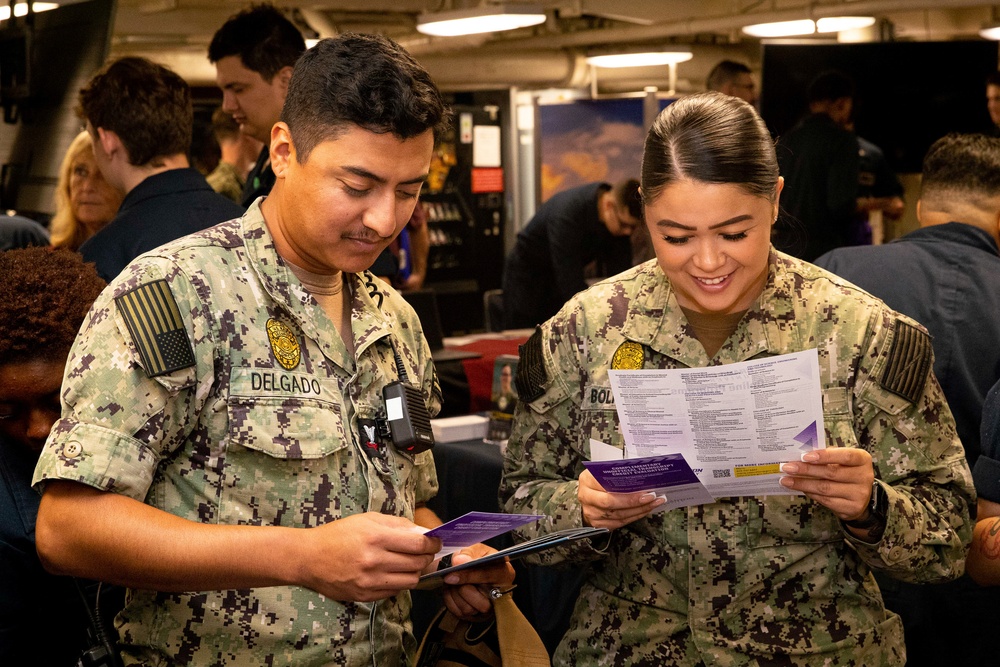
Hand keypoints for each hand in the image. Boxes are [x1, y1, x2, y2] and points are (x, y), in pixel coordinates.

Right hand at [300, 512, 439, 601]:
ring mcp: (369, 581)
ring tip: (409, 563)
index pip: (418, 543)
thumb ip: (398, 525)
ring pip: (411, 580)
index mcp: (376, 537)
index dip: (433, 543)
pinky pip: (395, 591)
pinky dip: (400, 582)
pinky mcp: (365, 596)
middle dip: (427, 556)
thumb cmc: (339, 535)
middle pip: (418, 563)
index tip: (436, 541)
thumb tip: (424, 532)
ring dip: (415, 571)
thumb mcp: (367, 520)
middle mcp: (374, 560)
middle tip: (424, 552)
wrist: (309, 558)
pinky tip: (393, 572)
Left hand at [439, 543, 515, 618]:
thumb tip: (458, 561)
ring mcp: (489, 607)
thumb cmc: (477, 558)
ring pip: (468, 609)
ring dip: (454, 595)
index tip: (451, 576)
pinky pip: (459, 613)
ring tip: (452, 583)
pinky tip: (451, 590)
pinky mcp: (475, 615)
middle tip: (450, 578)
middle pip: (480, 601)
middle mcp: (500, 593)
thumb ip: (468, 553)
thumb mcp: (476, 549)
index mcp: (504, 572)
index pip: (487, 577)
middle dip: (460, 589)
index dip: (468, 576)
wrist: (471, 568)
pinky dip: (450, 602)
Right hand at [578, 469, 664, 529]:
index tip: (645, 489)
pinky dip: (634, 516)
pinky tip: (644, 510)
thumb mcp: (603, 470)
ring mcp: (591, 513)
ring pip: (618, 515)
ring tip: (654, 503)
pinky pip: (619, 523)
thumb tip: (640, 470)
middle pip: (611, 503)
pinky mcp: (598, 524)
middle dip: (634, 502)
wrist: (587, 495)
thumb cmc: (598, 479)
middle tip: (652, 497)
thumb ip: (617, 470)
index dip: (627, 490)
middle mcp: (586, 497)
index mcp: (587, 480)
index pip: (607, 486)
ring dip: (639, 510)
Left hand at [778, 448, 874, 521]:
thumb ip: (827, 455)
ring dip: (803, 484)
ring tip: (787, 480)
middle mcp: (864, 477)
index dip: (825, 456)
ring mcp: (859, 494)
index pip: (845, 456)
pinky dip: (810, 493)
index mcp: (862, 459)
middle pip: (831, 473)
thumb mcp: (842, 459)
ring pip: (825, 489)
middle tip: (787, 467)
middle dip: (806, 470)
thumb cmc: (847, 471)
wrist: (861, 496)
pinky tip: (800, 489)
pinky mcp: (851, 508)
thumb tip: (801, 455)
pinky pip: (826, 501)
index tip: (804, 456)